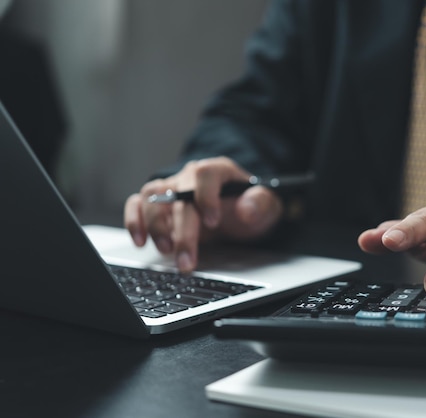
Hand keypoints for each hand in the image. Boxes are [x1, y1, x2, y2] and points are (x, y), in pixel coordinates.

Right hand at [124, 157, 282, 271]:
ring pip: (151, 197)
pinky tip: (141, 241)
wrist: (239, 213)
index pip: (206, 174)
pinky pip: (137, 204)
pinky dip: (134, 221)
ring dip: (156, 226)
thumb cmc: (250, 207)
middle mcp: (190, 177)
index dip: (206, 197)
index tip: (213, 222)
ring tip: (167, 250)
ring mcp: (171, 189)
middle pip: (178, 195)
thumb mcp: (266, 206)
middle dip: (182, 231)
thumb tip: (247, 209)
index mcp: (218, 171)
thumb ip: (260, 204)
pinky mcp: (157, 204)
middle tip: (187, 260)